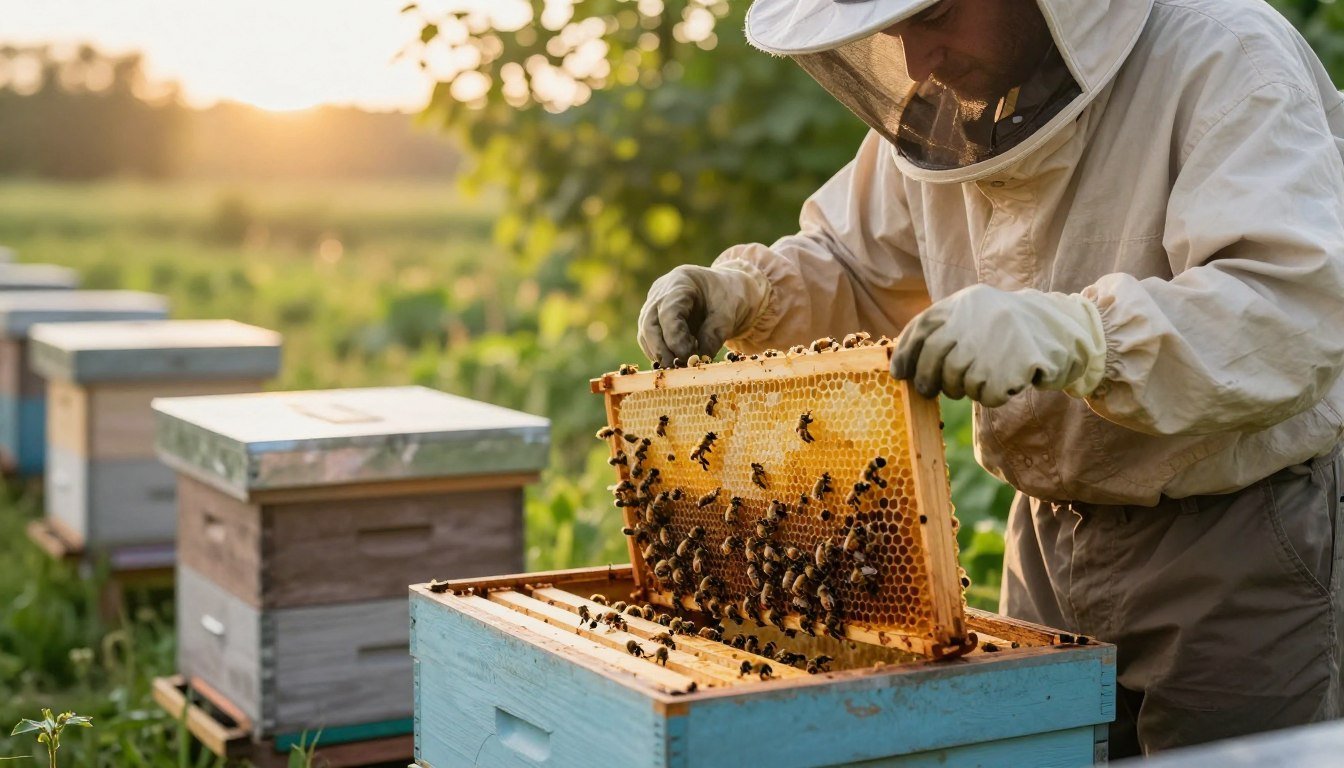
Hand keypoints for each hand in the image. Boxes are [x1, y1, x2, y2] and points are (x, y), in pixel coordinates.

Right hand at [638, 263, 769, 366]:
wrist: (728, 290)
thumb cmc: (729, 297)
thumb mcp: (728, 314)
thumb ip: (714, 335)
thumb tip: (698, 360)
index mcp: (680, 281)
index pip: (668, 312)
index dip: (675, 337)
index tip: (687, 357)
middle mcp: (660, 292)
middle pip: (649, 323)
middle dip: (661, 349)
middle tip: (676, 369)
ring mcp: (654, 305)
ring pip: (646, 333)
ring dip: (659, 353)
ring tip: (678, 367)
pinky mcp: (654, 319)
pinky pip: (650, 339)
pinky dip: (660, 352)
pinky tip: (676, 361)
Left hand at [890, 284, 1106, 405]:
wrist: (1058, 329)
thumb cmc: (1005, 327)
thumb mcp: (972, 312)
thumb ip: (941, 329)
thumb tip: (902, 362)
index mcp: (960, 304)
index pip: (920, 330)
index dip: (905, 355)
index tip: (900, 374)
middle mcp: (971, 322)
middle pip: (932, 360)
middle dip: (927, 380)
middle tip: (929, 390)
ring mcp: (989, 346)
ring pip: (957, 382)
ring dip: (963, 388)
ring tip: (980, 376)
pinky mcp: (1007, 369)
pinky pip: (983, 395)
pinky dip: (990, 395)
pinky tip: (1004, 380)